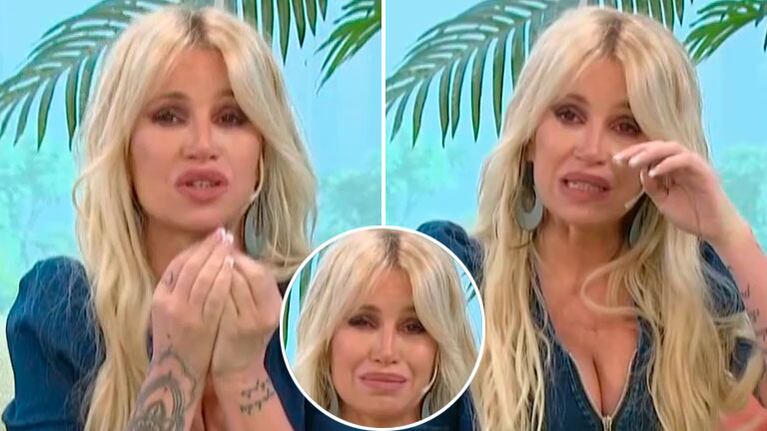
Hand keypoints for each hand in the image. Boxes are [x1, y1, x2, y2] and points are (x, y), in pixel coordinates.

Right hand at [150, 227, 234, 381]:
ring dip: (218, 257)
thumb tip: (195, 260)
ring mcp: (185, 314)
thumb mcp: (167, 311)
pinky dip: (223, 277)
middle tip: (223, 233)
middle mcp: (169, 303)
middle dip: (208, 246)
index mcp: (159, 297)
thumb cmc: (176, 339)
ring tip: (229, 244)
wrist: (174, 373)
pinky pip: (214, 295)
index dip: (195, 248)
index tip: (209, 237)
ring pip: (203, 277)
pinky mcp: (201, 324)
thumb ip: (178, 289)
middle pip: (190, 266)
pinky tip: (232, 266)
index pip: (177, 264)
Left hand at [210, 252, 280, 383]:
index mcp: (274, 304)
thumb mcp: (255, 310)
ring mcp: (251, 323)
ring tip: (202, 261)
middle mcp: (267, 312)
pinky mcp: (233, 331)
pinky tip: (196, 282)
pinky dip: (209, 289)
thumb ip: (249, 286)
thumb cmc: (242, 334)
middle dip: (227, 260)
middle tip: (211, 250)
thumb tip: (233, 252)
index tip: (224, 249)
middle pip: (247, 275)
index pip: (260, 272)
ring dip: (217, 270)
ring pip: (233, 287)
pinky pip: (220, 302)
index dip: (242, 258)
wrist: (237, 370)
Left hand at [614, 141, 746, 246]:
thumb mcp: (663, 200)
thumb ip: (652, 186)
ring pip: (672, 148)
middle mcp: (684, 163)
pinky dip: (668, 163)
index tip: (616, 161)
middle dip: (637, 150)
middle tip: (619, 159)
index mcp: (673, 168)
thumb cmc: (691, 215)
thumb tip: (640, 171)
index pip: (652, 153)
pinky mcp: (705, 172)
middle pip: (659, 146)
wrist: (714, 229)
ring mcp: (695, 165)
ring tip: (632, 163)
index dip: (634, 154)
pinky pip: (686, 160)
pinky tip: (653, 172)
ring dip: (650, 153)